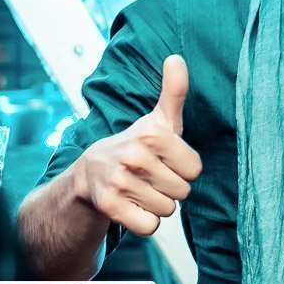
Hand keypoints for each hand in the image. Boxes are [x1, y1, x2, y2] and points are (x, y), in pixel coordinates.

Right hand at [73, 55, 201, 235]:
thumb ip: (174, 91)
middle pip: (183, 191)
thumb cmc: (137, 146)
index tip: (164, 160)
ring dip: (157, 204)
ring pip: (167, 210)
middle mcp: (134, 156)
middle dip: (170, 188)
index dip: (183, 169)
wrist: (88, 175)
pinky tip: (130, 206)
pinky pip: (150, 227)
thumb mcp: (158, 119)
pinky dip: (144, 222)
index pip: (195, 170)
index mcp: (152, 134)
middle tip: (150, 176)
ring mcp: (119, 182)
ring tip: (139, 188)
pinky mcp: (109, 207)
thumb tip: (177, 57)